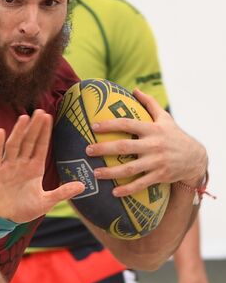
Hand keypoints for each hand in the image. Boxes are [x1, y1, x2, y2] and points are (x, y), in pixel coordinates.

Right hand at [0, 110, 83, 222]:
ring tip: (24, 118)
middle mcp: (21, 164)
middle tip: (39, 111)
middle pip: (28, 142)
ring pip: (14, 146)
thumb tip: (82, 186)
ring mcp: (7, 167)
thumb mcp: (45, 202)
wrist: (2, 219)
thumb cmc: (22, 210)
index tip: (48, 117)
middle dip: (34, 127)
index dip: (44, 133)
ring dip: (19, 132)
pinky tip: (0, 132)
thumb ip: (62, 193)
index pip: (41, 147)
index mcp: (34, 169)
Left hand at [87, 89, 207, 197]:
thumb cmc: (174, 135)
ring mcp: (156, 161)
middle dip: (104, 148)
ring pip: (130, 168)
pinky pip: (141, 183)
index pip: (128, 124)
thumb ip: (150, 104)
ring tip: (95, 174)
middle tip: (87, 150)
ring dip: (111, 172)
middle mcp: (153, 145)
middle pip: (124, 147)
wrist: (194, 157)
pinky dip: (128, 189)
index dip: (110, 124)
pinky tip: (114, 192)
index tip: (93, 126)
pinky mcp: (160, 175)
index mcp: (152, 129)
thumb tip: (134, 89)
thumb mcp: (165, 118)